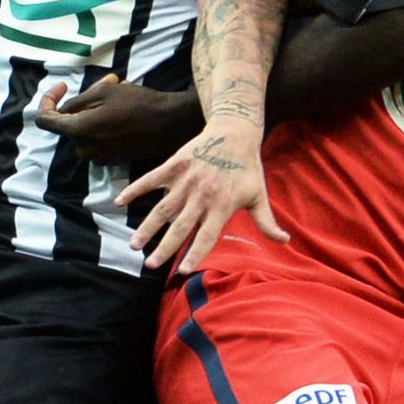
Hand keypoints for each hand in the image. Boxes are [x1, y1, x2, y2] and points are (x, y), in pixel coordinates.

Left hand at [34, 76, 202, 163]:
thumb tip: (66, 109)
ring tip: (120, 90)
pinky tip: (124, 109)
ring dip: (95, 110)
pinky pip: (98, 139)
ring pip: (85, 130)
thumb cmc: (138, 104)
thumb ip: (78, 101)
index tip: (63, 86)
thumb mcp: (104, 92)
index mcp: (79, 130)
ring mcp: (99, 157)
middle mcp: (85, 148)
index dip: (48, 99)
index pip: (45, 120)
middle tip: (107, 81)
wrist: (170, 124)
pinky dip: (104, 124)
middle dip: (83, 101)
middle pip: (70, 123)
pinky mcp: (112, 160)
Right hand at [114, 119, 287, 271]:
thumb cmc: (248, 168)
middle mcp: (201, 196)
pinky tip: (118, 202)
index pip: (207, 236)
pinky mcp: (174, 165)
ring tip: (134, 245)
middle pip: (180, 227)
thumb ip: (267, 222)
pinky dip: (134, 189)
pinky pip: (151, 180)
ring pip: (162, 209)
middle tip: (150, 265)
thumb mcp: (259, 195)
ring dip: (147, 227)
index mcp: (222, 206)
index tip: (183, 270)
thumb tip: (285, 242)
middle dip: (165, 248)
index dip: (196, 253)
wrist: (234, 132)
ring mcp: (185, 181)